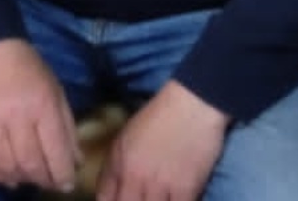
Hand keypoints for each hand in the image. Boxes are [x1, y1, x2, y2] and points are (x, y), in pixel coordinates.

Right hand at [0, 38, 80, 192]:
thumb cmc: (29, 70)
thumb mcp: (56, 92)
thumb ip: (67, 127)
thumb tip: (75, 161)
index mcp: (42, 106)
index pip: (55, 151)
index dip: (63, 175)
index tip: (66, 184)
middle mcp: (16, 116)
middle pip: (31, 163)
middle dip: (43, 179)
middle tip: (48, 182)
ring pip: (8, 165)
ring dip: (21, 178)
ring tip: (29, 179)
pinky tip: (8, 177)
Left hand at [97, 81, 227, 200]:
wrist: (192, 105)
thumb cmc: (157, 118)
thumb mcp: (124, 139)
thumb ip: (112, 169)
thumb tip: (105, 194)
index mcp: (120, 166)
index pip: (105, 199)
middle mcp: (136, 179)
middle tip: (139, 198)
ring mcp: (161, 186)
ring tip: (155, 198)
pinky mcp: (186, 190)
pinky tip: (175, 200)